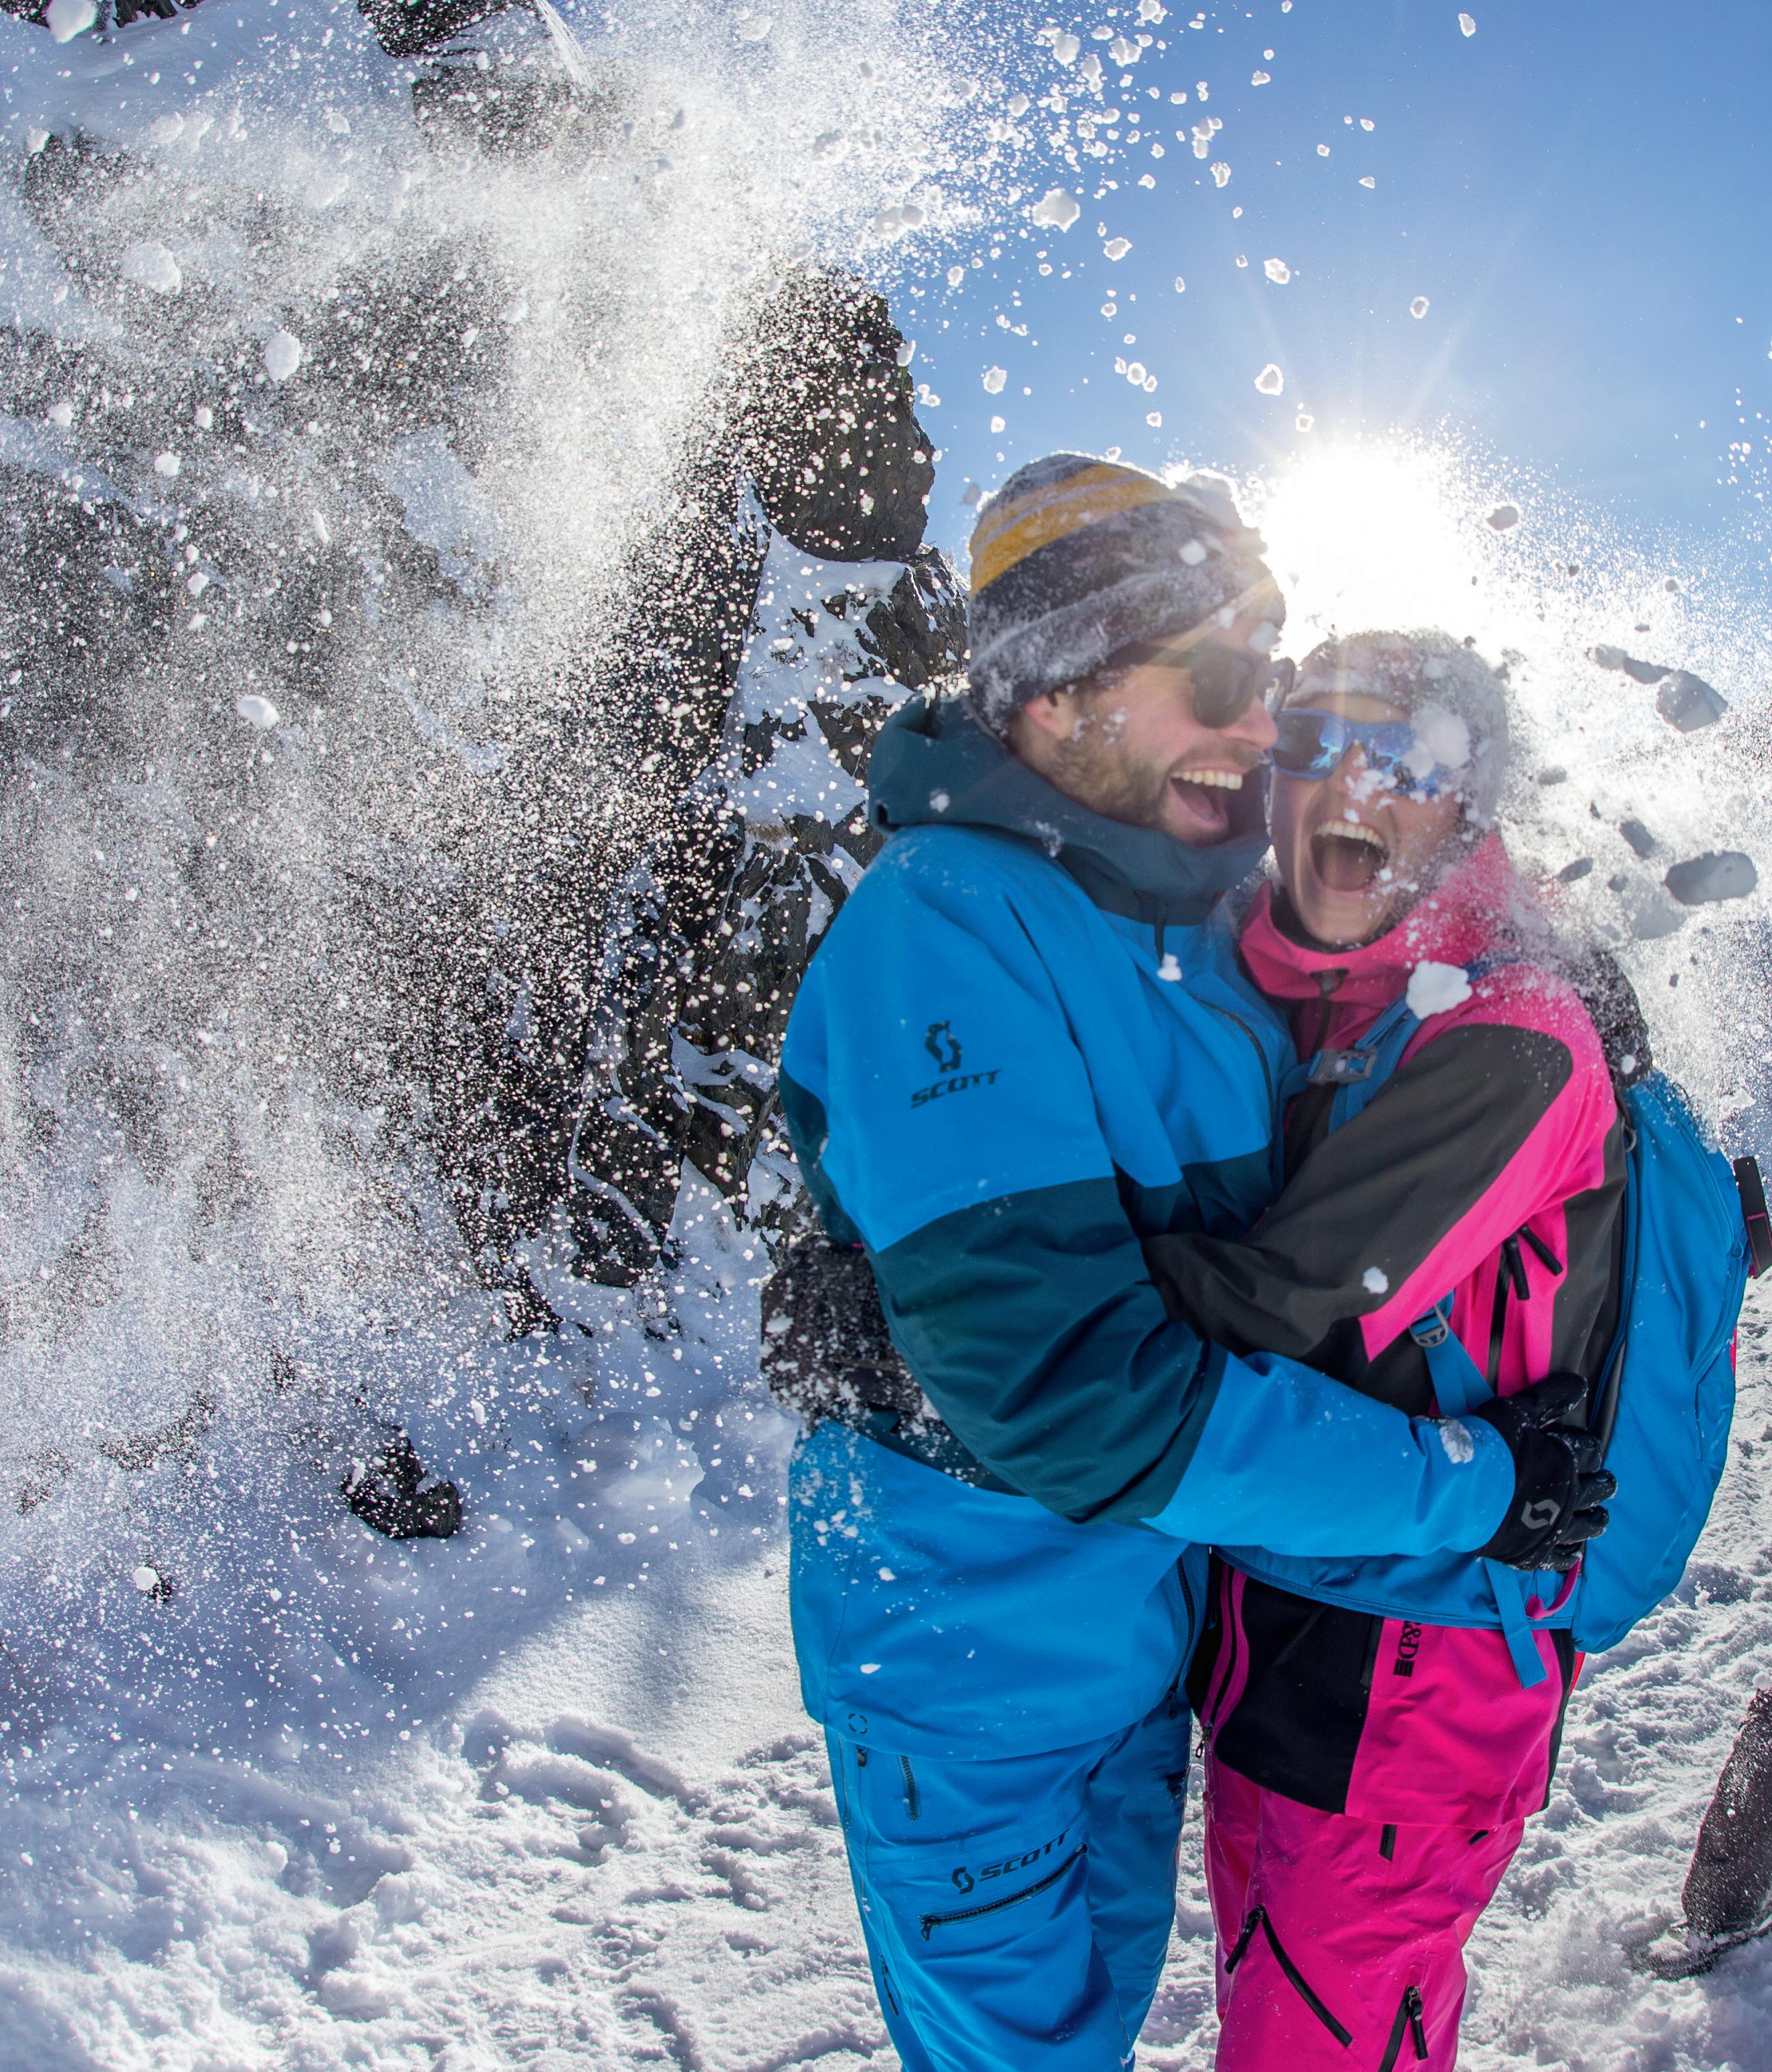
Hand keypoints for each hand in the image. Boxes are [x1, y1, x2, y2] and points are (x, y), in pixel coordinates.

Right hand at [1467, 1373, 1615, 1572]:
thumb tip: (1581, 1384)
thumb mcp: (1517, 1411)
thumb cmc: (1489, 1446)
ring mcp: (1554, 1527)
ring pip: (1587, 1526)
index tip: (1586, 1448)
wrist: (1461, 1490)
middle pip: (1596, 1489)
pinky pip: (1560, 1557)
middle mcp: (1569, 1495)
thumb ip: (1549, 1397)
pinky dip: (1569, 1555)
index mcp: (1566, 1460)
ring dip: (1596, 1520)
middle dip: (1602, 1484)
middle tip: (1605, 1483)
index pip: (1588, 1451)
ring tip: (1600, 1517)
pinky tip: (1574, 1554)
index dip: (1588, 1448)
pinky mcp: (1535, 1552)